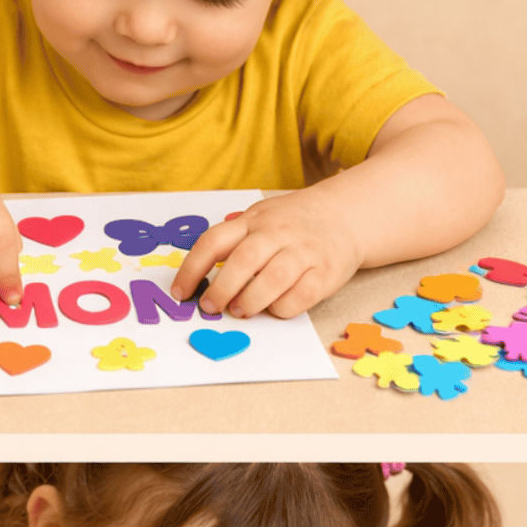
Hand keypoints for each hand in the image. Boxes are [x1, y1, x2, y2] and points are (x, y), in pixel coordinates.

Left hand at [169, 189, 363, 319]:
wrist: (346, 215)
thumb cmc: (291, 224)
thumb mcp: (259, 219)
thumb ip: (233, 240)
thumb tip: (198, 275)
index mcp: (253, 221)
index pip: (213, 242)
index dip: (191, 269)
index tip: (180, 293)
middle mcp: (278, 233)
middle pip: (243, 261)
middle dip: (221, 289)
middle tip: (210, 307)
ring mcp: (304, 251)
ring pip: (273, 278)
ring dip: (250, 301)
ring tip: (239, 311)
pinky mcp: (326, 272)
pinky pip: (301, 295)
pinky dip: (282, 307)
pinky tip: (273, 309)